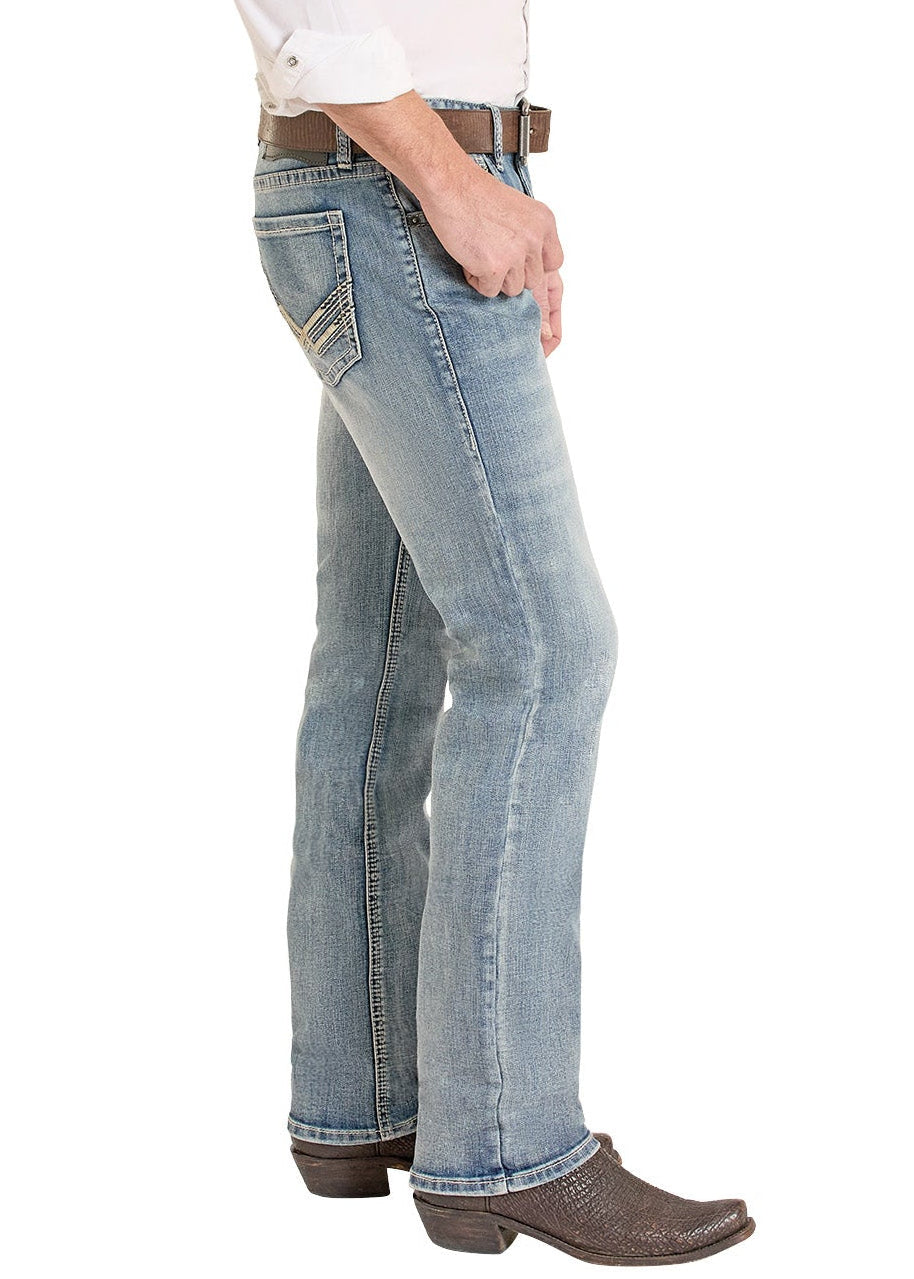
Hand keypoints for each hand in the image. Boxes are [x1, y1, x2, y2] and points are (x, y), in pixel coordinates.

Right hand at [418, 164, 563, 353]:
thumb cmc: (475, 194)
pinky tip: (468, 259)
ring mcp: (515, 255)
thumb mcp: (517, 210)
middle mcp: (534, 239)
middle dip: (513, 276)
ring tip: (478, 255)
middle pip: (534, 281)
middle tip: (492, 258)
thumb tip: (530, 267)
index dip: (535, 267)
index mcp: (544, 222)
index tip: (520, 265)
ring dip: (495, 280)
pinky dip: (477, 281)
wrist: (450, 185)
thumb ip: (528, 236)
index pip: (554, 263)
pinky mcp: (494, 268)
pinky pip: (490, 291)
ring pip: (513, 289)